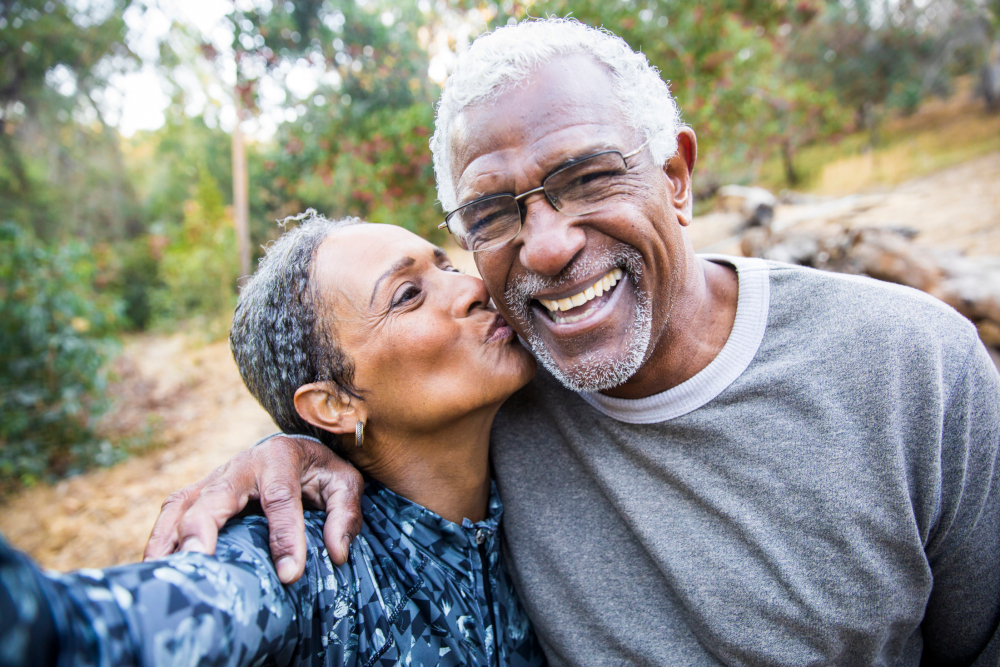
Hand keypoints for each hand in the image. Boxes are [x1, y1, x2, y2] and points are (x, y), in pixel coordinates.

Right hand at [142, 435, 363, 583]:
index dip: (284, 536)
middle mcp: (241, 464)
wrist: (296, 450)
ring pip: (183, 504)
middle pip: (216, 496)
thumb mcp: (344, 483)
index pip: (280, 498)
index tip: (289, 574)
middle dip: (205, 528)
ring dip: (171, 537)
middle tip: (200, 562)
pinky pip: (171, 513)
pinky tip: (156, 568)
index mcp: (280, 457)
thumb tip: (337, 553)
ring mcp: (214, 478)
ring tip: (169, 573)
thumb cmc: (320, 471)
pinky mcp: (198, 493)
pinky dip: (160, 539)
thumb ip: (345, 514)